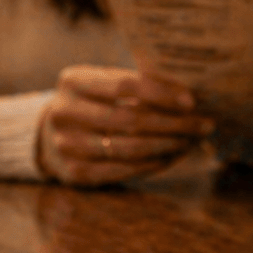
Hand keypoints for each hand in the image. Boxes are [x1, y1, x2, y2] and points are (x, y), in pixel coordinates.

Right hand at [37, 67, 212, 186]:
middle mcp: (64, 112)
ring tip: (192, 140)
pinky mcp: (75, 173)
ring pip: (131, 148)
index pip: (125, 85)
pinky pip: (125, 170)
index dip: (162, 93)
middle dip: (174, 123)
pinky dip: (155, 163)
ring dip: (169, 144)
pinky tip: (174, 155)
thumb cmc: (92, 103)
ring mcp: (67, 145)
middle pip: (132, 119)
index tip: (191, 101)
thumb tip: (188, 93)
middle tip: (204, 124)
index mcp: (72, 80)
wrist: (49, 136)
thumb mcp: (103, 83)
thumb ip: (138, 84)